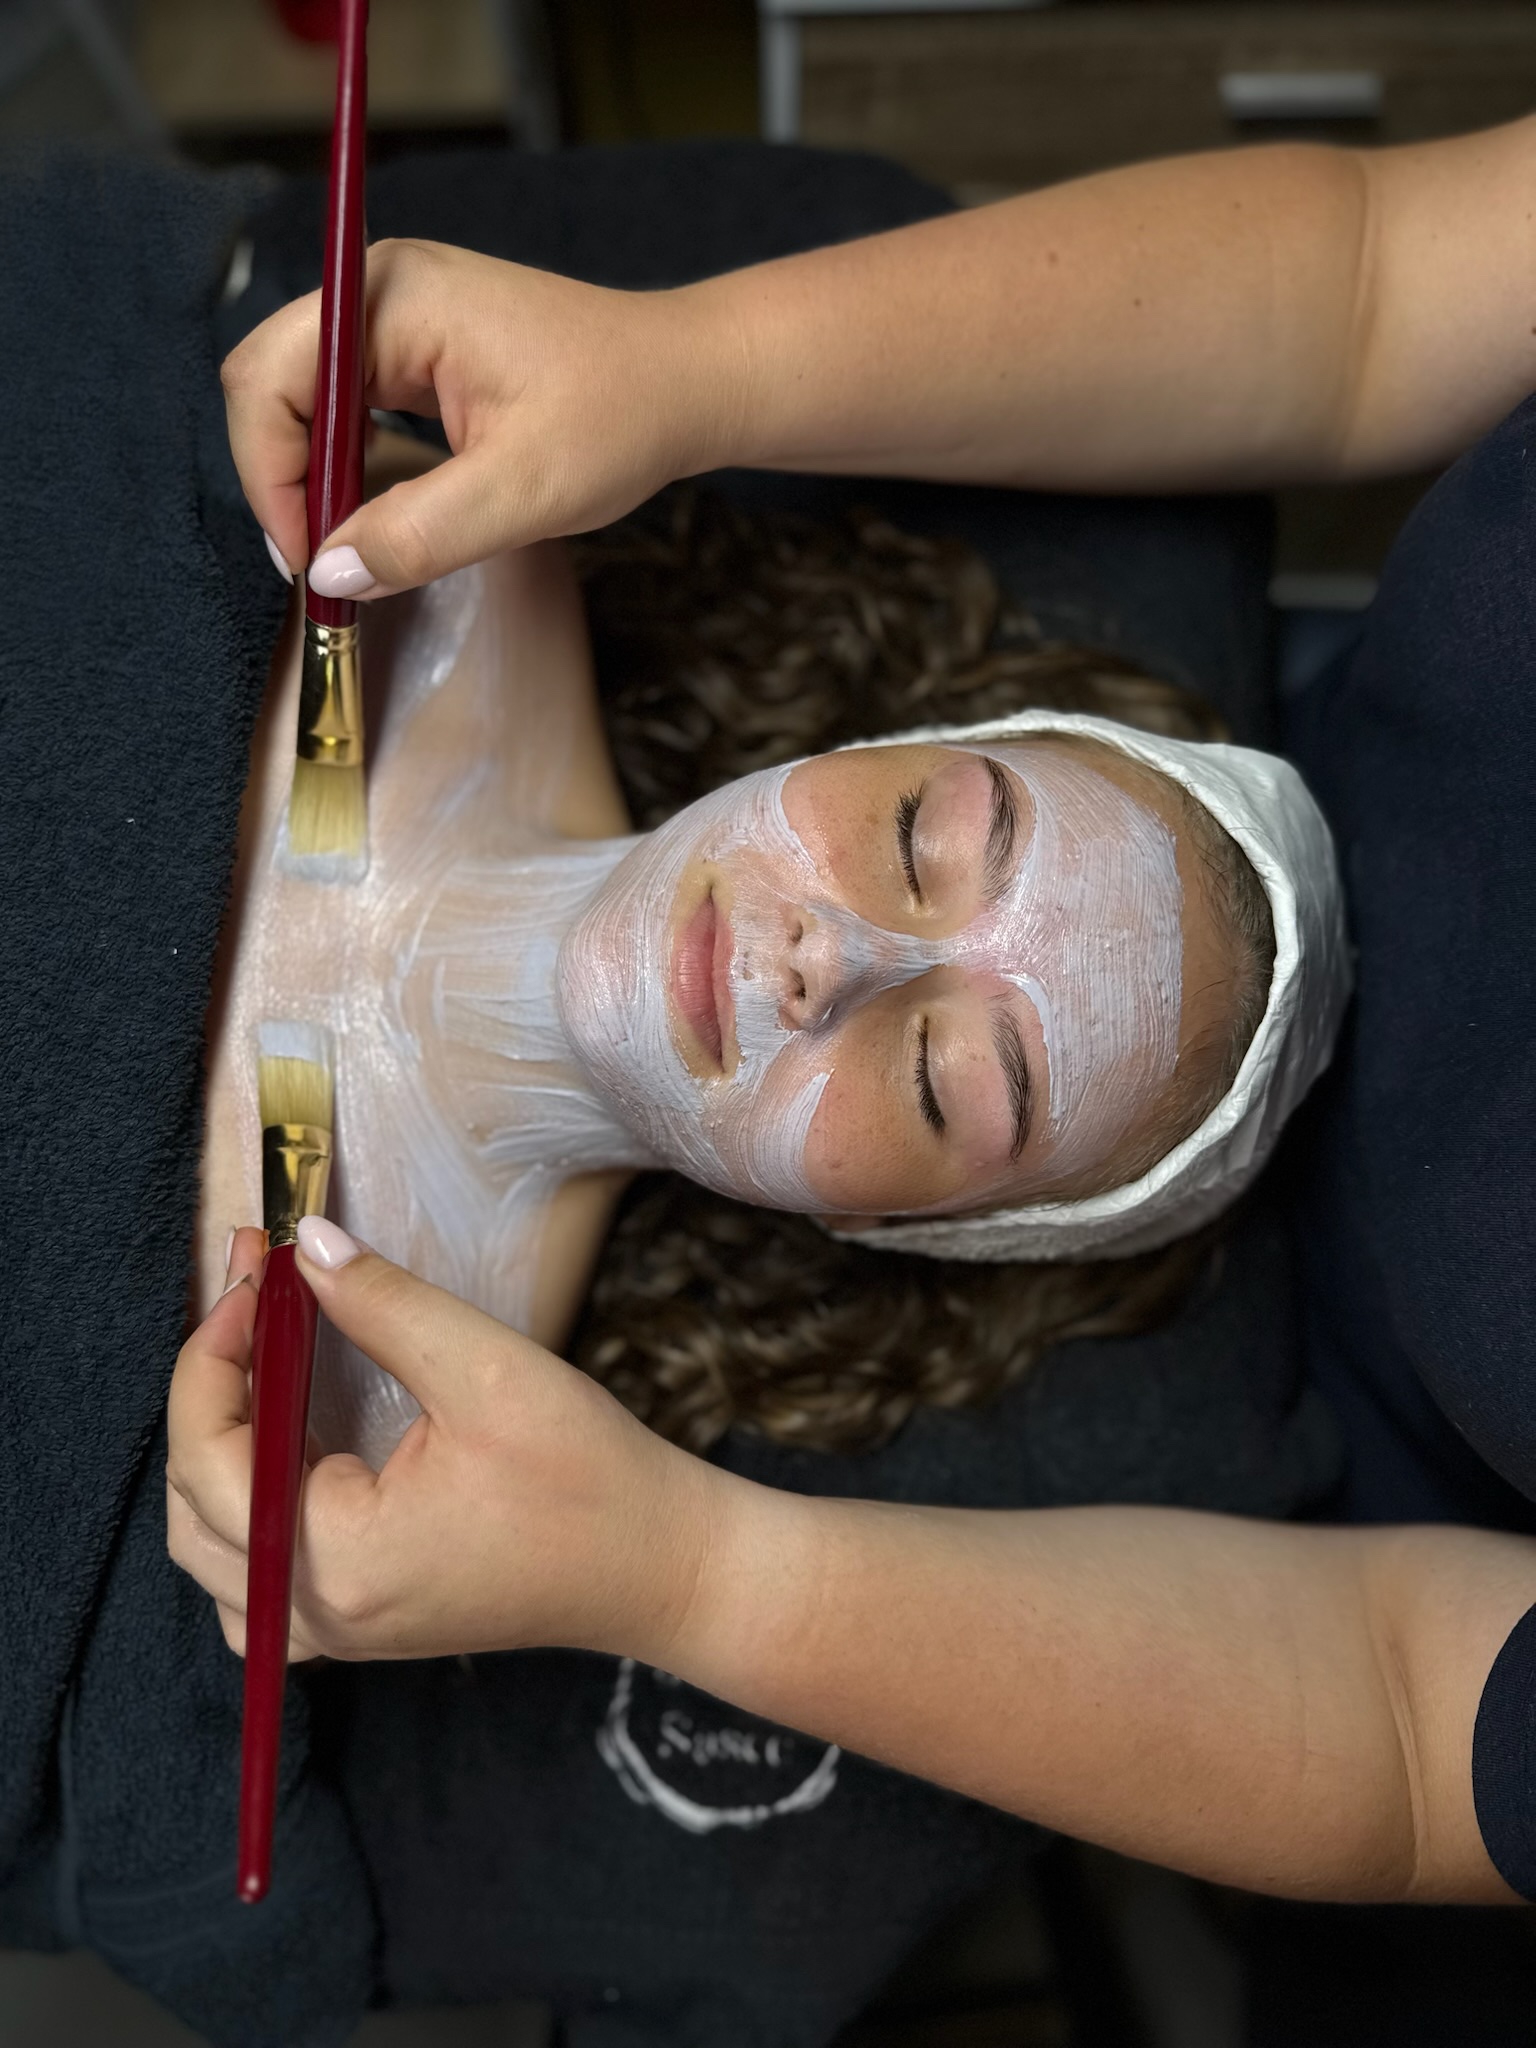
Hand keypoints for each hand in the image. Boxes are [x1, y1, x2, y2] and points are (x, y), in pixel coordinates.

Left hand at [165, 1221, 721, 1663]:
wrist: (658, 1566)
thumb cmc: (587, 1478)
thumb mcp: (486, 1371)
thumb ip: (383, 1306)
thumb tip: (304, 1246)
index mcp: (335, 1558)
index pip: (210, 1454)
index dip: (215, 1350)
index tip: (250, 1267)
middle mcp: (317, 1611)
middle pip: (196, 1500)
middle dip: (212, 1386)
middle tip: (254, 1293)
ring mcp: (338, 1631)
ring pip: (214, 1546)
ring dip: (217, 1451)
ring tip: (260, 1360)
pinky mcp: (363, 1622)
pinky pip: (255, 1582)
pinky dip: (245, 1514)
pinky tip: (285, 1453)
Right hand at [222, 239, 735, 598]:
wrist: (686, 384)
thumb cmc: (621, 418)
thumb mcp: (524, 492)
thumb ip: (421, 533)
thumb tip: (330, 574)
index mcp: (394, 298)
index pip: (270, 379)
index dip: (271, 477)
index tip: (309, 562)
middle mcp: (380, 290)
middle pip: (271, 384)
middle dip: (284, 480)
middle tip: (324, 568)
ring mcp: (395, 316)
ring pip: (301, 400)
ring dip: (313, 478)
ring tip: (352, 550)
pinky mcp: (414, 349)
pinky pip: (343, 407)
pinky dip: (345, 466)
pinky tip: (375, 516)